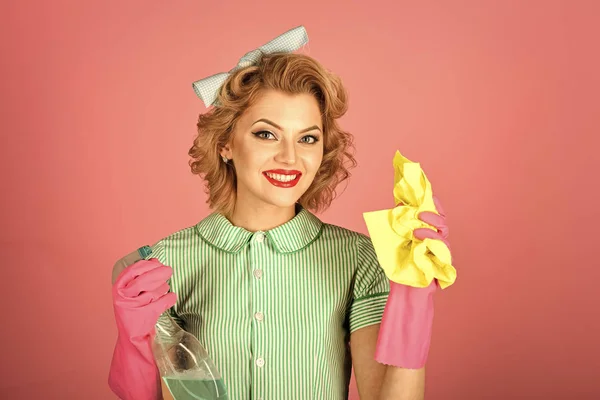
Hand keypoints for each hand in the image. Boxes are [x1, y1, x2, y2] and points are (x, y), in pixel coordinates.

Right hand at [109, 258, 176, 399]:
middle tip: (169, 270)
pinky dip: (170, 298)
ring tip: (163, 291)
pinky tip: (170, 297)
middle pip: (145, 280)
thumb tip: (155, 259)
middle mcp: (123, 297)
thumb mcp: (130, 292)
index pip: (133, 270)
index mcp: (118, 288)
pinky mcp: (146, 315)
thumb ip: (139, 276)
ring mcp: (134, 307)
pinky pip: (164, 300)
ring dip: (163, 288)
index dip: (147, 264)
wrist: (132, 337)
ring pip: (156, 290)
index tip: (157, 262)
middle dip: (160, 273)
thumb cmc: (134, 310)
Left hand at [375, 196, 450, 368]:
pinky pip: (442, 257)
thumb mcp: (395, 240)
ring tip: (415, 231)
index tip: (427, 195)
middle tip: (419, 213)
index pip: (436, 216)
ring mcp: (439, 257)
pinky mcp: (439, 270)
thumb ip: (399, 223)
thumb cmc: (399, 266)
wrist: (401, 293)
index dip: (434, 205)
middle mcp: (437, 244)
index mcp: (429, 234)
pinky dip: (432, 248)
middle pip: (443, 225)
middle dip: (433, 216)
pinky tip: (420, 244)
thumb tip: (396, 201)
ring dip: (431, 232)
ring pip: (444, 239)